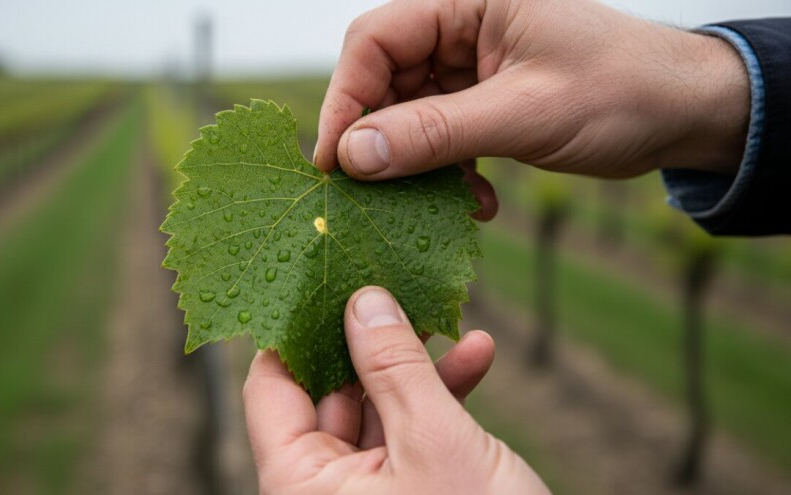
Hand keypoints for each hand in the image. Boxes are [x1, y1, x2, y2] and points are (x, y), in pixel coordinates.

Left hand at [243, 286, 549, 493]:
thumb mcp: (435, 440)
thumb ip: (394, 367)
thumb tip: (363, 300)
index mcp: (301, 484)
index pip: (270, 388)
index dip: (295, 330)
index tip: (322, 276)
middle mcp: (324, 488)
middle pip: (328, 391)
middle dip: (369, 340)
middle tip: (397, 286)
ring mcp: (367, 490)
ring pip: (376, 407)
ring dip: (416, 365)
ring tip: (449, 320)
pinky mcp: (408, 490)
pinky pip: (411, 433)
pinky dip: (443, 397)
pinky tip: (478, 357)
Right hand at [316, 0, 748, 187]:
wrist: (685, 111)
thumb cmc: (621, 91)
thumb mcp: (524, 113)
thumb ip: (435, 133)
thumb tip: (353, 156)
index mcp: (467, 1)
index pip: (375, 40)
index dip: (345, 100)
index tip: (334, 163)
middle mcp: (461, 26)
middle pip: (383, 79)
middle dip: (380, 140)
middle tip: (377, 196)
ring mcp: (470, 65)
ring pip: (407, 114)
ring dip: (418, 165)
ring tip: (446, 202)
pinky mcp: (482, 100)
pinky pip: (439, 136)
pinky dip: (447, 172)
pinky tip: (477, 200)